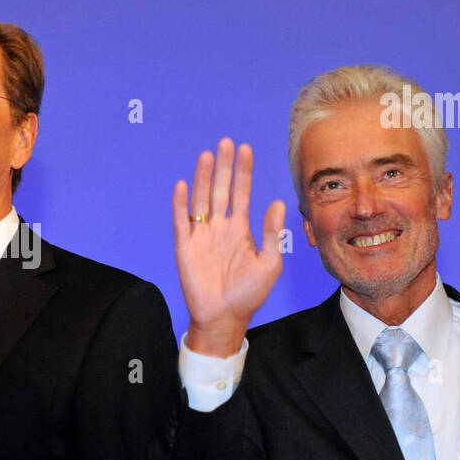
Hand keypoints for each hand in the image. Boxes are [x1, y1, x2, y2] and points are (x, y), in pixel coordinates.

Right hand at [173, 138, 284, 356]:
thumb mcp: (269, 263)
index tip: (245, 149)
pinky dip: (182, 204)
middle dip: (224, 166)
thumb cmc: (248, 294)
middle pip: (220, 190)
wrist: (224, 318)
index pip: (241, 193)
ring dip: (204, 178)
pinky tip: (184, 185)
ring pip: (202, 200)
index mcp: (240, 229)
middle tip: (226, 142)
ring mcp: (201, 236)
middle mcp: (219, 228)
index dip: (243, 171)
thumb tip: (277, 202)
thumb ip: (272, 233)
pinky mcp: (185, 248)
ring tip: (208, 155)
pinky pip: (182, 221)